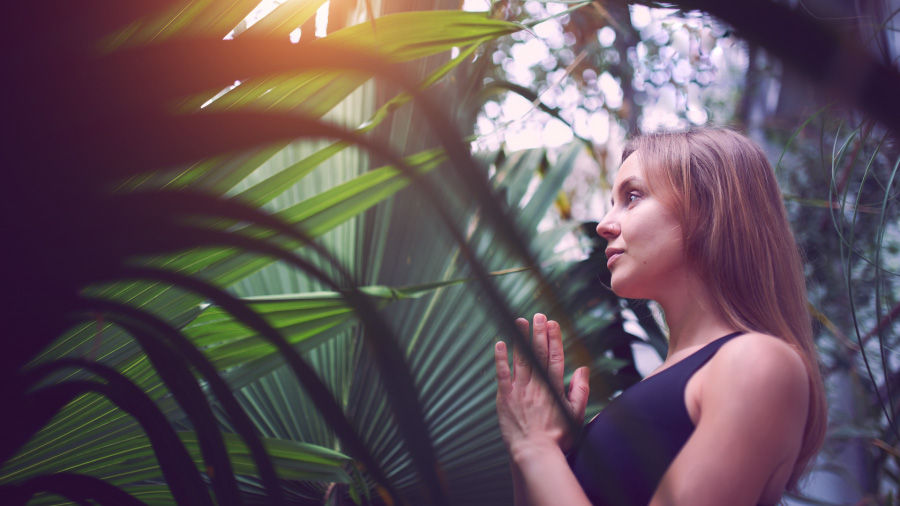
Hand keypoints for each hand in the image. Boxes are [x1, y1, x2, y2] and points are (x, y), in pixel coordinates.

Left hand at [494, 313, 589, 454]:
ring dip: (521, 339)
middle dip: (539, 333)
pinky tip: (500, 344)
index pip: (555, 358)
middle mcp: (538, 385)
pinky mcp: (505, 397)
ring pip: (521, 359)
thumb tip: (583, 369)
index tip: (553, 324)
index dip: (554, 339)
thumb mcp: (576, 414)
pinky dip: (501, 359)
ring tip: (520, 321)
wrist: (535, 452)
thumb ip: (580, 390)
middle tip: (539, 316)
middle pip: (539, 354)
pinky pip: (502, 374)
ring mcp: (520, 390)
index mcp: (555, 388)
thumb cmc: (558, 436)